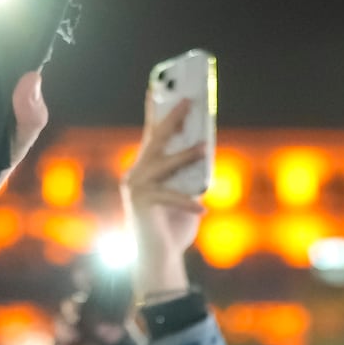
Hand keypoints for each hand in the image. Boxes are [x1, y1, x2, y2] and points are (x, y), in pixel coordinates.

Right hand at [121, 97, 207, 298]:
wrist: (161, 259)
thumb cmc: (175, 226)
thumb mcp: (188, 193)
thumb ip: (192, 173)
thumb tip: (206, 150)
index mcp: (146, 167)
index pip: (152, 132)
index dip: (156, 108)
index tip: (160, 84)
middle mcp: (137, 173)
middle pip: (156, 139)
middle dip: (173, 117)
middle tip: (190, 99)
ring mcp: (137, 188)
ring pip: (164, 164)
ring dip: (184, 156)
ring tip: (203, 147)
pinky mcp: (141, 205)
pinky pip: (169, 198)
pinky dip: (186, 203)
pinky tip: (201, 208)